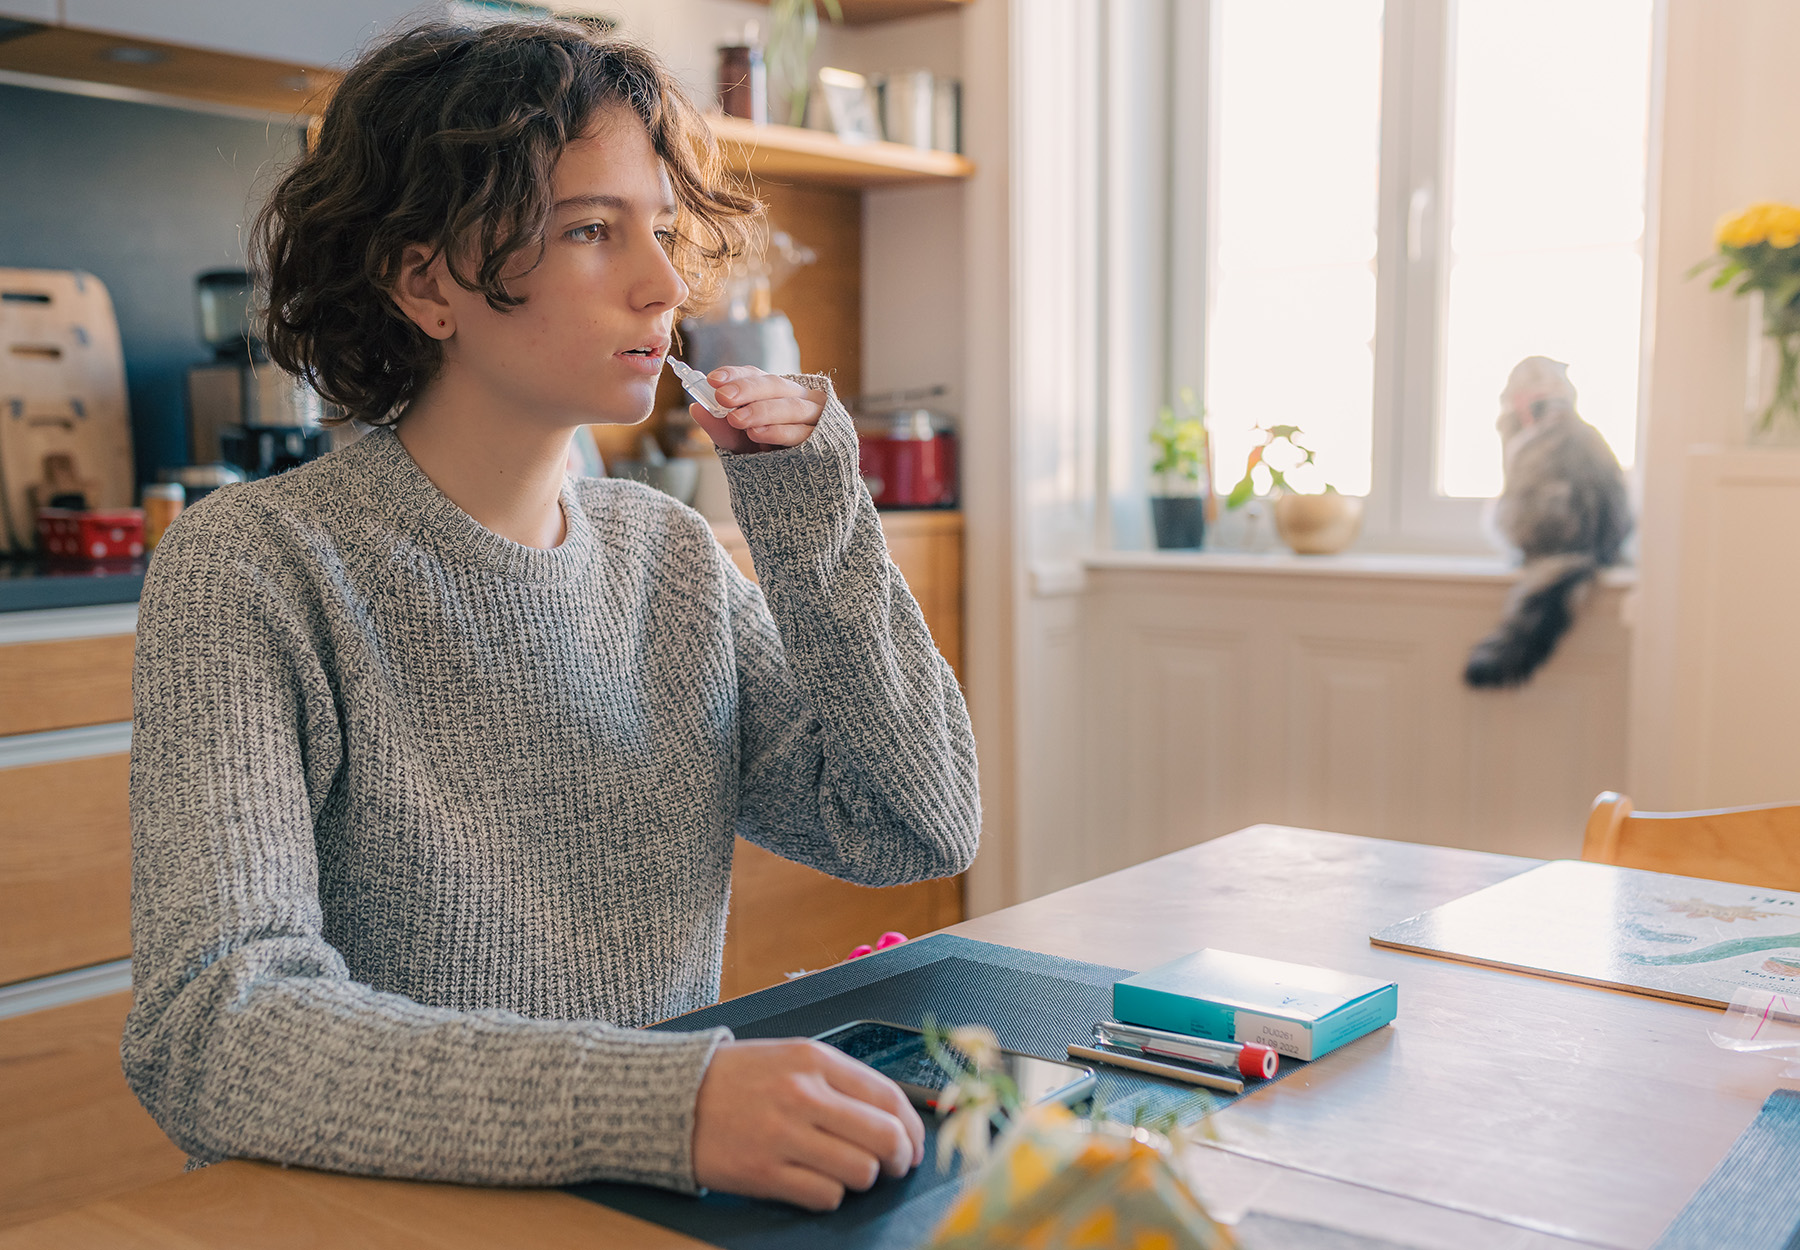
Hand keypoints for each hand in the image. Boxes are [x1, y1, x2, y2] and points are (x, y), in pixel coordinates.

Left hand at [691, 366, 826, 453]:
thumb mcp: (738, 443)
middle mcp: (797, 398)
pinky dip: (780, 432)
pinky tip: (759, 434)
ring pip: (792, 406)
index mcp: (775, 393)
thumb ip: (720, 427)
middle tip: (723, 397)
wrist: (797, 491)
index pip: (756, 375)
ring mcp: (814, 418)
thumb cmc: (766, 458)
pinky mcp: (824, 440)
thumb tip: (696, 408)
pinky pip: (804, 432)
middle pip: (776, 385)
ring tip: (738, 419)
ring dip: (763, 411)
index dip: (735, 375)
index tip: (713, 380)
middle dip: (747, 390)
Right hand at [691, 1038, 925, 1209]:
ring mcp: (784, 1135)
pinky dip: (830, 1196)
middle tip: (895, 1166)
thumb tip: (893, 1116)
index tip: (914, 1143)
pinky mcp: (764, 1173)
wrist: (671, 1097)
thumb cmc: (737, 1079)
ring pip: (861, 1171)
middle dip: (900, 1159)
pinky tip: (816, 1183)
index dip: (913, 1127)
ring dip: (863, 1179)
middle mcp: (804, 1095)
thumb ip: (840, 1080)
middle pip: (885, 1137)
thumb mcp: (791, 1058)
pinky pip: (825, 1196)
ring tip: (849, 1173)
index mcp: (815, 1060)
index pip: (889, 1097)